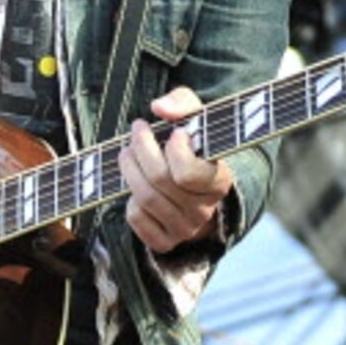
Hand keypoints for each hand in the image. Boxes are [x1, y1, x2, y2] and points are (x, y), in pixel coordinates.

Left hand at [119, 87, 230, 255]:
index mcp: (219, 182)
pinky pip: (137, 219)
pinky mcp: (165, 241)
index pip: (189, 173)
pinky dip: (130, 200)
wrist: (195, 189)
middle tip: (136, 132)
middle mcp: (205, 210)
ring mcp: (185, 229)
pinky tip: (136, 186)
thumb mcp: (196, 118)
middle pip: (160, 181)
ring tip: (126, 153)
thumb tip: (159, 107)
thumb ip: (183, 103)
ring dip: (130, 170)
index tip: (174, 133)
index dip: (175, 150)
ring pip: (146, 198)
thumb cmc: (195, 147)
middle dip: (141, 150)